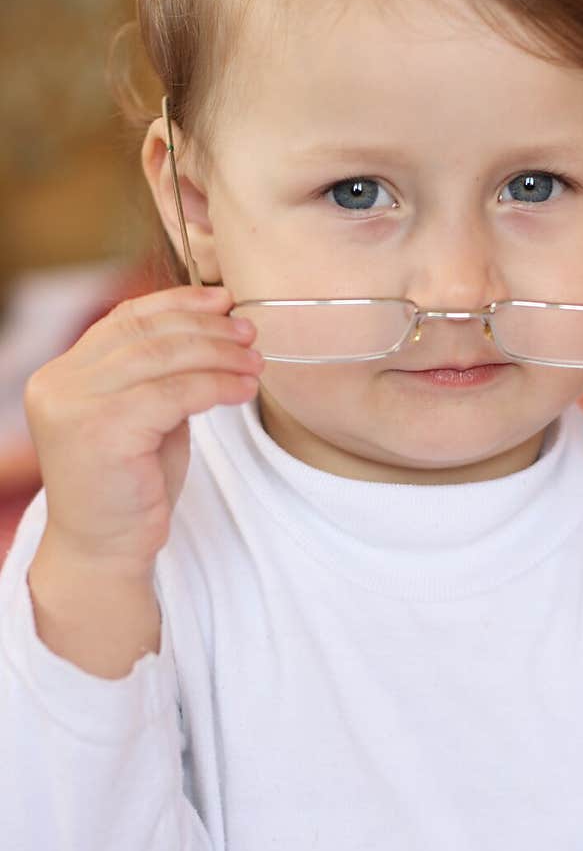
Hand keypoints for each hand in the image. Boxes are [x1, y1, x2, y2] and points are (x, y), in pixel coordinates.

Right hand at [24, 284, 264, 579]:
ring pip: (163, 358)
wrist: (104, 550)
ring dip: (219, 356)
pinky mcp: (102, 431)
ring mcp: (75, 406)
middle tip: (250, 334)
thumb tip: (216, 326)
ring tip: (255, 363)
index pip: (123, 318)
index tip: (222, 301)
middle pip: (146, 333)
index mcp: (62, 373)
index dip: (177, 302)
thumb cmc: (130, 486)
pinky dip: (216, 387)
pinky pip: (173, 394)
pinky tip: (243, 392)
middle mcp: (59, 383)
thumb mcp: (142, 417)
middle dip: (206, 328)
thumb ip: (159, 374)